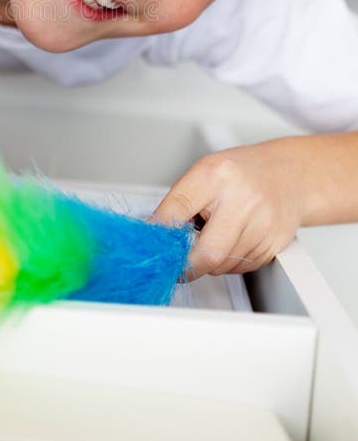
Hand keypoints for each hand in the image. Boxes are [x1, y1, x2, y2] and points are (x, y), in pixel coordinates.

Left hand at [148, 140, 305, 279]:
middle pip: (206, 253)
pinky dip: (231, 262)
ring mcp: (262, 223)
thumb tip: (154, 233)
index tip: (152, 247)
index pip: (176, 210)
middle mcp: (242, 199)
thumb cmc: (241, 173)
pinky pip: (242, 268)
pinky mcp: (274, 244)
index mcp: (215, 175)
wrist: (289, 175)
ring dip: (212, 261)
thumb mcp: (205, 172)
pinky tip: (235, 239)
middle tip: (178, 263)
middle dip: (188, 265)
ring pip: (224, 266)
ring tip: (217, 234)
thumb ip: (179, 201)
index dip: (159, 234)